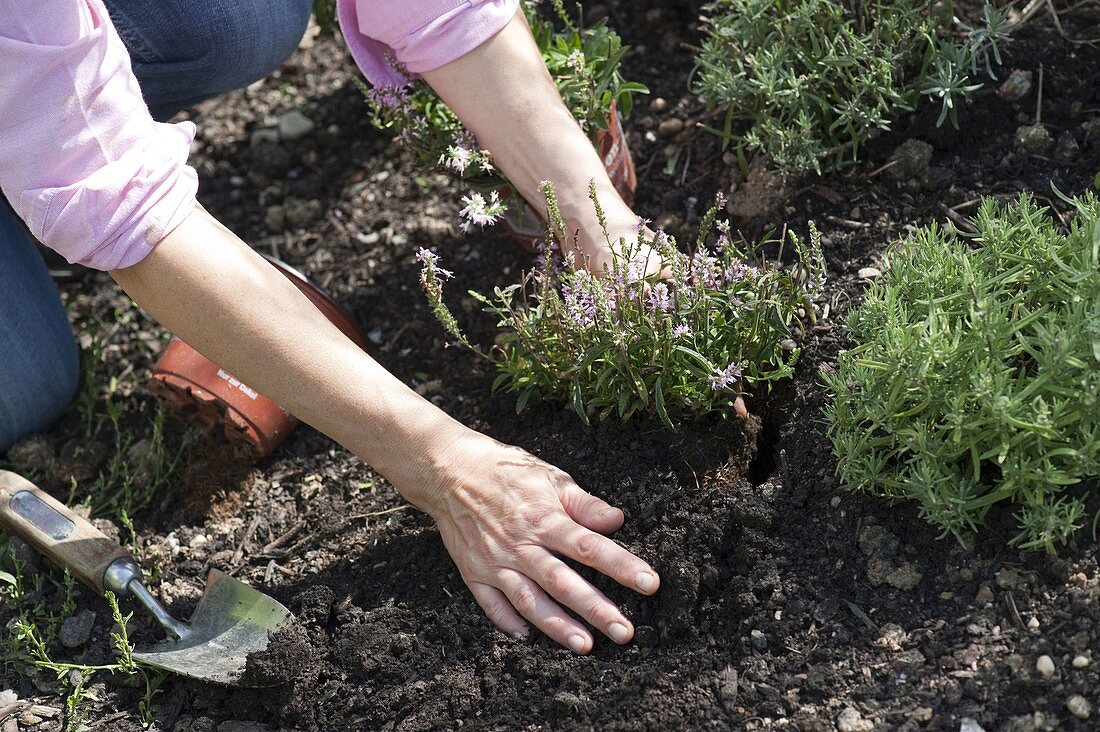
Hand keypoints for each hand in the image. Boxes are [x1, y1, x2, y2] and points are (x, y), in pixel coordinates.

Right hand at [406, 426, 659, 653]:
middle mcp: (521, 545)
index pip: (589, 546)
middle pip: (563, 582)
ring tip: (586, 646)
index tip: (650, 583)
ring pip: (530, 600)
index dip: (621, 565)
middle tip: (626, 632)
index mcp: (544, 518)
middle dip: (596, 609)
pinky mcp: (473, 572)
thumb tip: (617, 521)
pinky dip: (508, 623)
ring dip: (558, 626)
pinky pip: (491, 604)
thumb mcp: (550, 477)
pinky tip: (528, 637)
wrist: (449, 470)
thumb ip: (584, 504)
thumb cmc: (507, 471)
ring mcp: (495, 562)